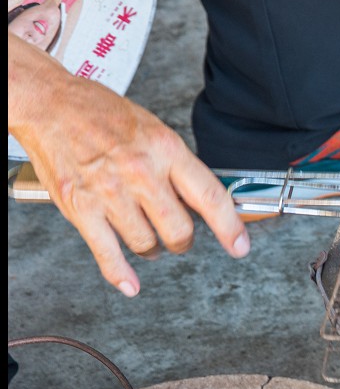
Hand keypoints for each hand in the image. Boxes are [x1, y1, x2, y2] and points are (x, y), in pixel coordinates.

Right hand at [8, 33, 249, 296]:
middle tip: (180, 238)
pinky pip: (108, 252)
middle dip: (183, 240)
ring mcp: (110, 192)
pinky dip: (120, 273)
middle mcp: (141, 172)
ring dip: (152, 249)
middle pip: (179, 229)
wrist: (50, 103)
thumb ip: (177, 166)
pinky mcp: (81, 208)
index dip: (230, 227)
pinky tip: (130, 284)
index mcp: (166, 150)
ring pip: (146, 243)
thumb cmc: (101, 113)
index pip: (210, 197)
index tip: (239, 246)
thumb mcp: (154, 130)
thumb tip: (200, 201)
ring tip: (150, 243)